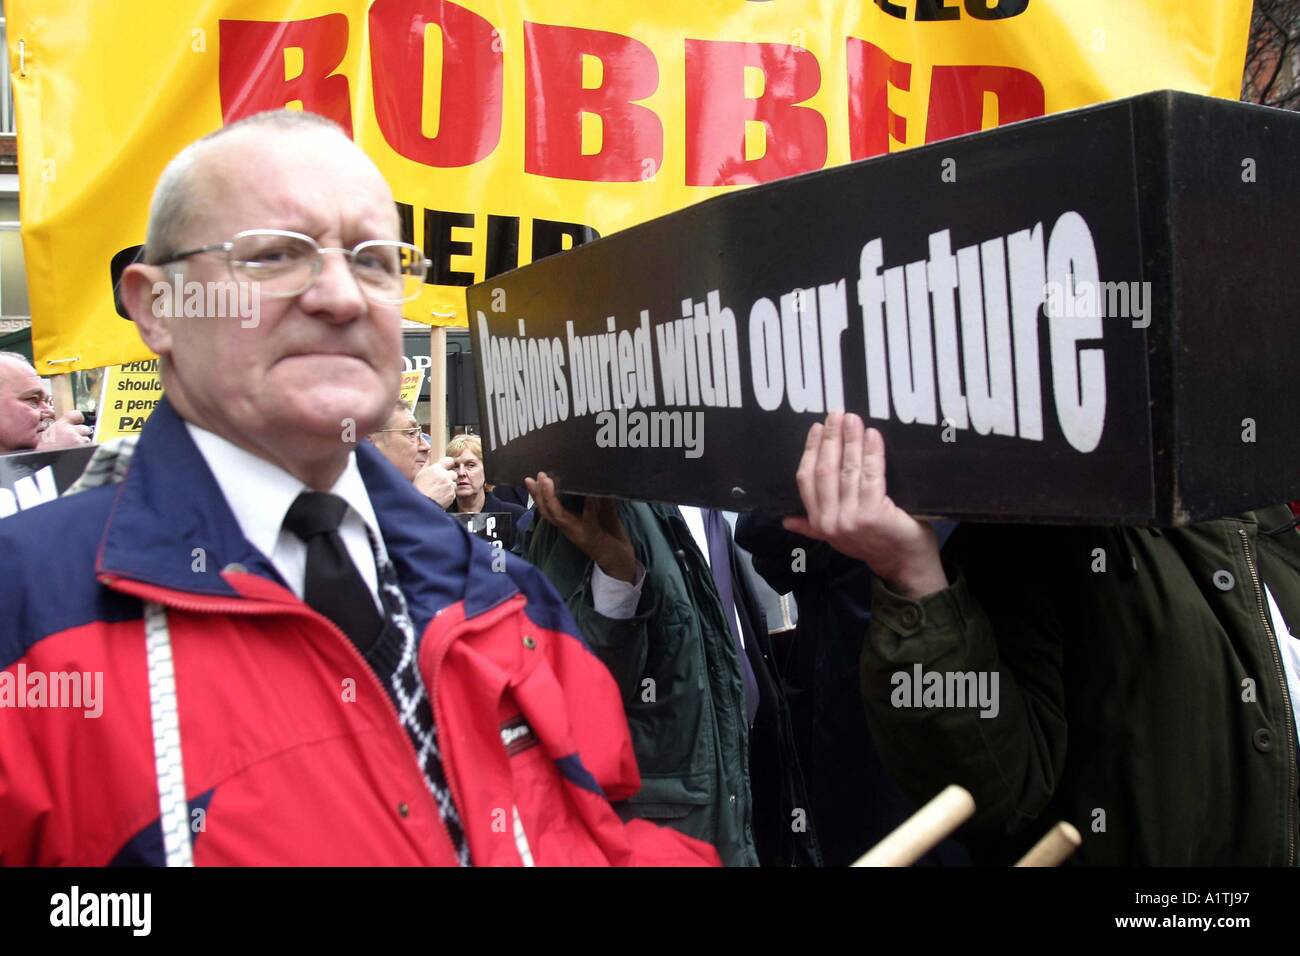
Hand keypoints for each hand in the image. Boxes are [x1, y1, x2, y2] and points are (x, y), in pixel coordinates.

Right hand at [39, 410, 92, 448]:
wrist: (43, 462)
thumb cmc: (42, 450)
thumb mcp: (45, 434)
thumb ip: (58, 428)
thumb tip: (66, 427)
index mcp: (60, 425)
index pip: (76, 414)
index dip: (78, 418)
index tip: (78, 421)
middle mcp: (71, 431)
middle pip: (85, 428)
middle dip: (81, 433)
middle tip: (73, 439)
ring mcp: (78, 441)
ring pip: (87, 439)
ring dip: (82, 443)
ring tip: (72, 448)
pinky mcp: (83, 449)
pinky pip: (88, 448)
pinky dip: (84, 450)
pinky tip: (74, 453)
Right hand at [414, 455, 456, 507]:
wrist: (422, 505)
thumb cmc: (419, 490)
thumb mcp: (420, 474)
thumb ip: (427, 464)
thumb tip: (430, 457)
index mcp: (437, 469)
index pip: (449, 460)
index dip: (448, 463)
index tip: (447, 465)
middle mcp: (445, 476)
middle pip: (453, 473)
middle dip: (448, 476)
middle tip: (440, 481)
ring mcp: (450, 486)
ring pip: (453, 483)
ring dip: (448, 485)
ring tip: (438, 490)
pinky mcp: (452, 495)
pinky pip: (453, 492)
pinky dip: (448, 493)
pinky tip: (440, 495)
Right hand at [525, 471, 636, 582]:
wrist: (619, 560)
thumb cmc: (609, 535)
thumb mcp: (601, 512)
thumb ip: (594, 497)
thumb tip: (591, 475)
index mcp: (568, 523)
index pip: (547, 509)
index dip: (537, 495)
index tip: (529, 480)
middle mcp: (568, 528)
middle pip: (547, 512)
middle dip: (539, 494)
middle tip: (538, 477)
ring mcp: (579, 532)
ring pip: (559, 516)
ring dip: (551, 499)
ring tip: (548, 482)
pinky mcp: (593, 535)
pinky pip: (589, 519)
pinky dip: (589, 505)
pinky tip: (590, 493)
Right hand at [783, 412, 947, 599]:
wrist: (905, 565)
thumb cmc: (875, 545)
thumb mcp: (838, 538)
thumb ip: (812, 527)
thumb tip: (787, 521)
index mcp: (818, 524)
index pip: (806, 481)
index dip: (810, 451)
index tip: (815, 428)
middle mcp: (830, 522)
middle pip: (825, 471)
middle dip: (830, 439)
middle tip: (836, 414)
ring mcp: (852, 518)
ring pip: (847, 470)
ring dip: (850, 441)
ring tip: (853, 420)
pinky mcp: (874, 513)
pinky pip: (871, 475)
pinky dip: (872, 453)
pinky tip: (873, 435)